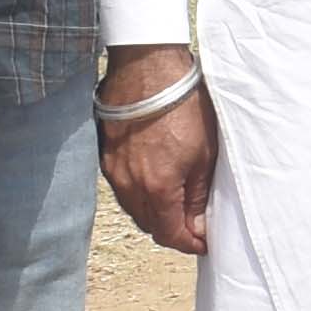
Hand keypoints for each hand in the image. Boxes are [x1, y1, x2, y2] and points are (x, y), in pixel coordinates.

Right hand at [99, 53, 214, 254]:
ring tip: (176, 203)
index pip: (170, 235)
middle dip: (172, 230)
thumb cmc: (182, 104)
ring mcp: (113, 171)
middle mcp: (129, 185)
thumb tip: (199, 224)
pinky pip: (123, 188)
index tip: (204, 241)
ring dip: (155, 213)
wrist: (148, 66)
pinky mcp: (105, 155)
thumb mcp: (204, 153)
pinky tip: (155, 182)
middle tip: (193, 224)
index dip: (189, 243)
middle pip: (150, 226)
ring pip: (134, 209)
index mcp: (157, 188)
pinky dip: (139, 194)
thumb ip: (198, 195)